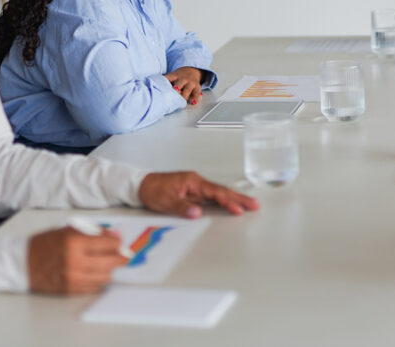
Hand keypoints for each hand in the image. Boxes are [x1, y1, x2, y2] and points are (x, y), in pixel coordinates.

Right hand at [26, 226, 125, 293]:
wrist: (23, 263)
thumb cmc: (44, 244)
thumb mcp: (68, 230)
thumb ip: (93, 232)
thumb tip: (114, 236)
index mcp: (74, 242)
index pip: (108, 245)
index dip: (118, 243)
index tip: (119, 242)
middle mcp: (75, 261)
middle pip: (111, 262)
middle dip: (120, 257)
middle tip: (123, 255)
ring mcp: (73, 278)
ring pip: (106, 277)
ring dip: (109, 269)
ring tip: (106, 263)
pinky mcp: (71, 290)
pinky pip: (95, 287)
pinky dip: (99, 279)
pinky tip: (95, 272)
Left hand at [139, 171, 259, 218]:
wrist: (139, 185)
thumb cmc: (151, 190)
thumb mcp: (164, 201)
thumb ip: (182, 207)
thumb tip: (197, 213)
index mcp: (192, 181)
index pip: (214, 192)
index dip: (228, 201)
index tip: (239, 208)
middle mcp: (196, 182)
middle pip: (221, 191)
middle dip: (238, 198)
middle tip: (254, 205)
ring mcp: (195, 186)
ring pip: (218, 193)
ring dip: (233, 199)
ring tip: (248, 205)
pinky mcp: (193, 191)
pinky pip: (212, 196)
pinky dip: (223, 200)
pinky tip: (231, 205)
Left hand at [163, 67, 203, 104]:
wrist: (192, 70)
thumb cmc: (178, 77)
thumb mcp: (171, 76)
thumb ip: (164, 81)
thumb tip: (151, 85)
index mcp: (175, 76)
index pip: (169, 78)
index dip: (166, 81)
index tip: (162, 85)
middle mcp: (183, 79)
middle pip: (180, 82)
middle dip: (177, 87)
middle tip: (174, 91)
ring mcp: (190, 83)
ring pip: (188, 88)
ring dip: (185, 94)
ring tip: (183, 100)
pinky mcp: (197, 87)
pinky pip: (197, 93)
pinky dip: (196, 98)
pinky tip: (194, 102)